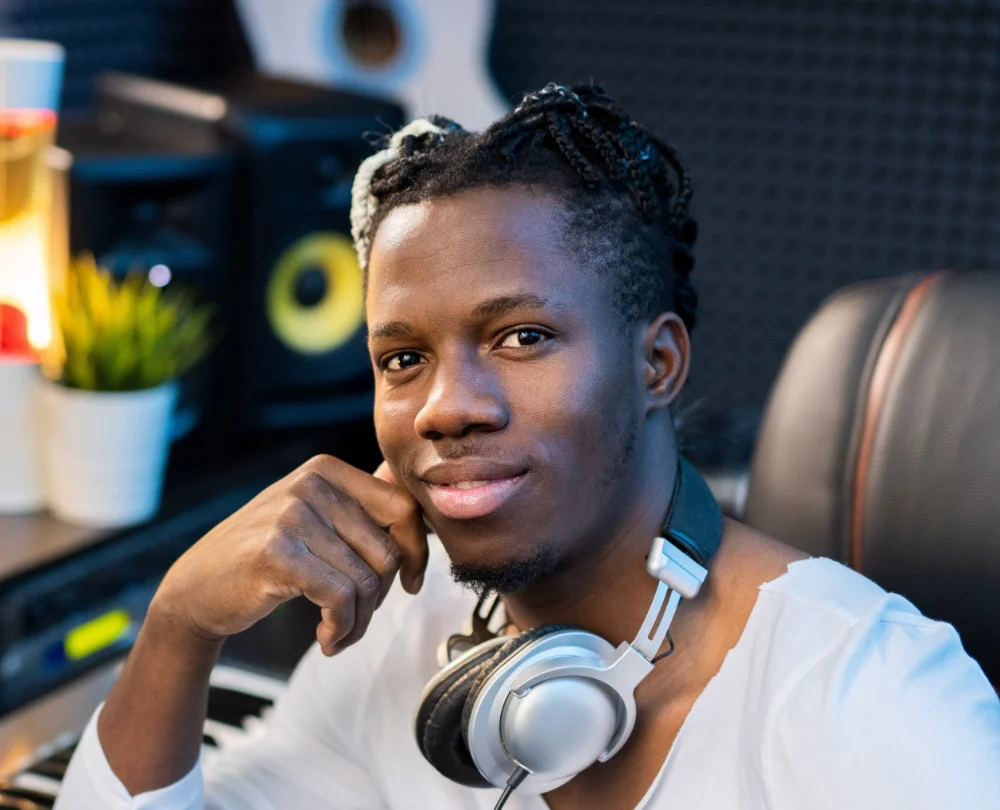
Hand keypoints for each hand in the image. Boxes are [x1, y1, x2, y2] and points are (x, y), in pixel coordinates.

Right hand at [152, 455, 426, 655]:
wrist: (195, 590)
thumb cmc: (265, 561)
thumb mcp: (313, 522)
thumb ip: (359, 515)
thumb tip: (422, 526)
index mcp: (327, 470)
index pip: (402, 508)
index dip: (416, 552)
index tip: (408, 584)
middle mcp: (311, 484)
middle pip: (387, 551)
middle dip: (379, 599)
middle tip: (355, 621)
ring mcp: (292, 515)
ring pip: (366, 580)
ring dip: (359, 621)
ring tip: (339, 633)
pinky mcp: (277, 552)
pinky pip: (340, 597)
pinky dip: (341, 627)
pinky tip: (326, 639)